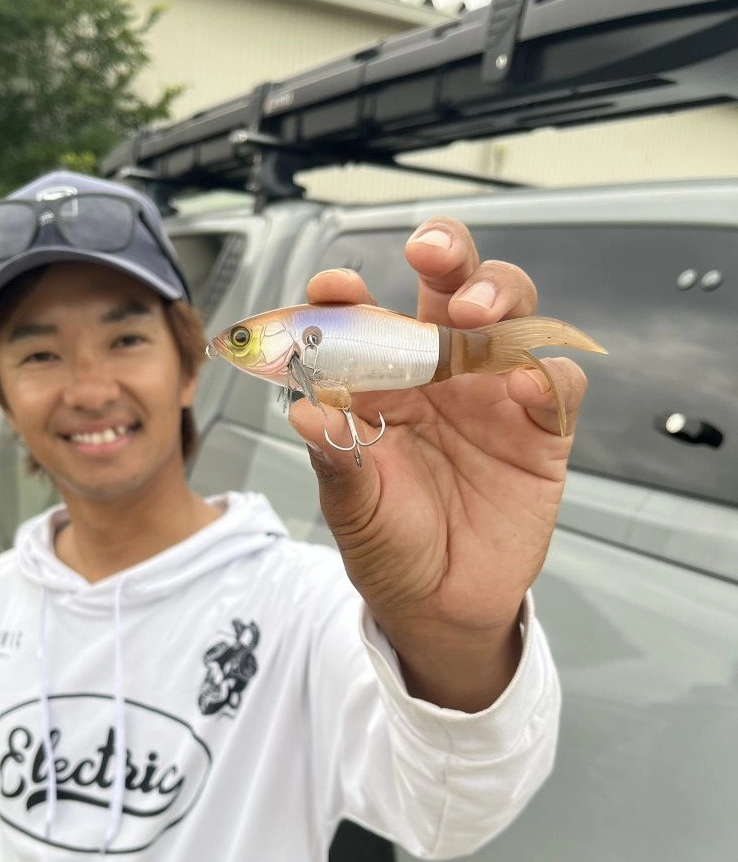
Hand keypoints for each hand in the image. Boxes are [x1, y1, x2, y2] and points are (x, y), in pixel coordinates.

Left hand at [288, 217, 587, 708]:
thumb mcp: (353, 512)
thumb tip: (306, 414)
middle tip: (428, 252)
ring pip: (511, 315)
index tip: (331, 290)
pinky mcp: (541, 430)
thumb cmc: (390, 549)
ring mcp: (493, 396)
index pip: (368, 318)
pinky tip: (524, 382)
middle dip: (446, 254)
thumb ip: (336, 462)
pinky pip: (557, 383)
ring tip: (473, 313)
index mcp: (383, 383)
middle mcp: (440, 375)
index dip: (350, 296)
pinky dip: (547, 372)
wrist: (442, 609)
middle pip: (451, 288)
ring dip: (498, 295)